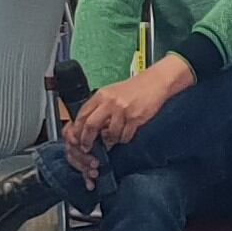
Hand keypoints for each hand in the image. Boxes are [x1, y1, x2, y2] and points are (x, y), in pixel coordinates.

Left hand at [63, 57, 195, 188]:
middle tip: (88, 148)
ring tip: (114, 138)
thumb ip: (100, 108)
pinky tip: (125, 134)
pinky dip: (124, 139)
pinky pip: (125, 136)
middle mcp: (109, 102)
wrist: (154, 82)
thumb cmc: (133, 89)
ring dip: (111, 140)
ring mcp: (122, 110)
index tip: (77, 139)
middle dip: (87, 140)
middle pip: (91, 126)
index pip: (82, 115)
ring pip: (110, 134)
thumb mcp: (111, 93)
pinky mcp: (135, 118)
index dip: (77, 130)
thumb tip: (89, 127)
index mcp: (101, 95)